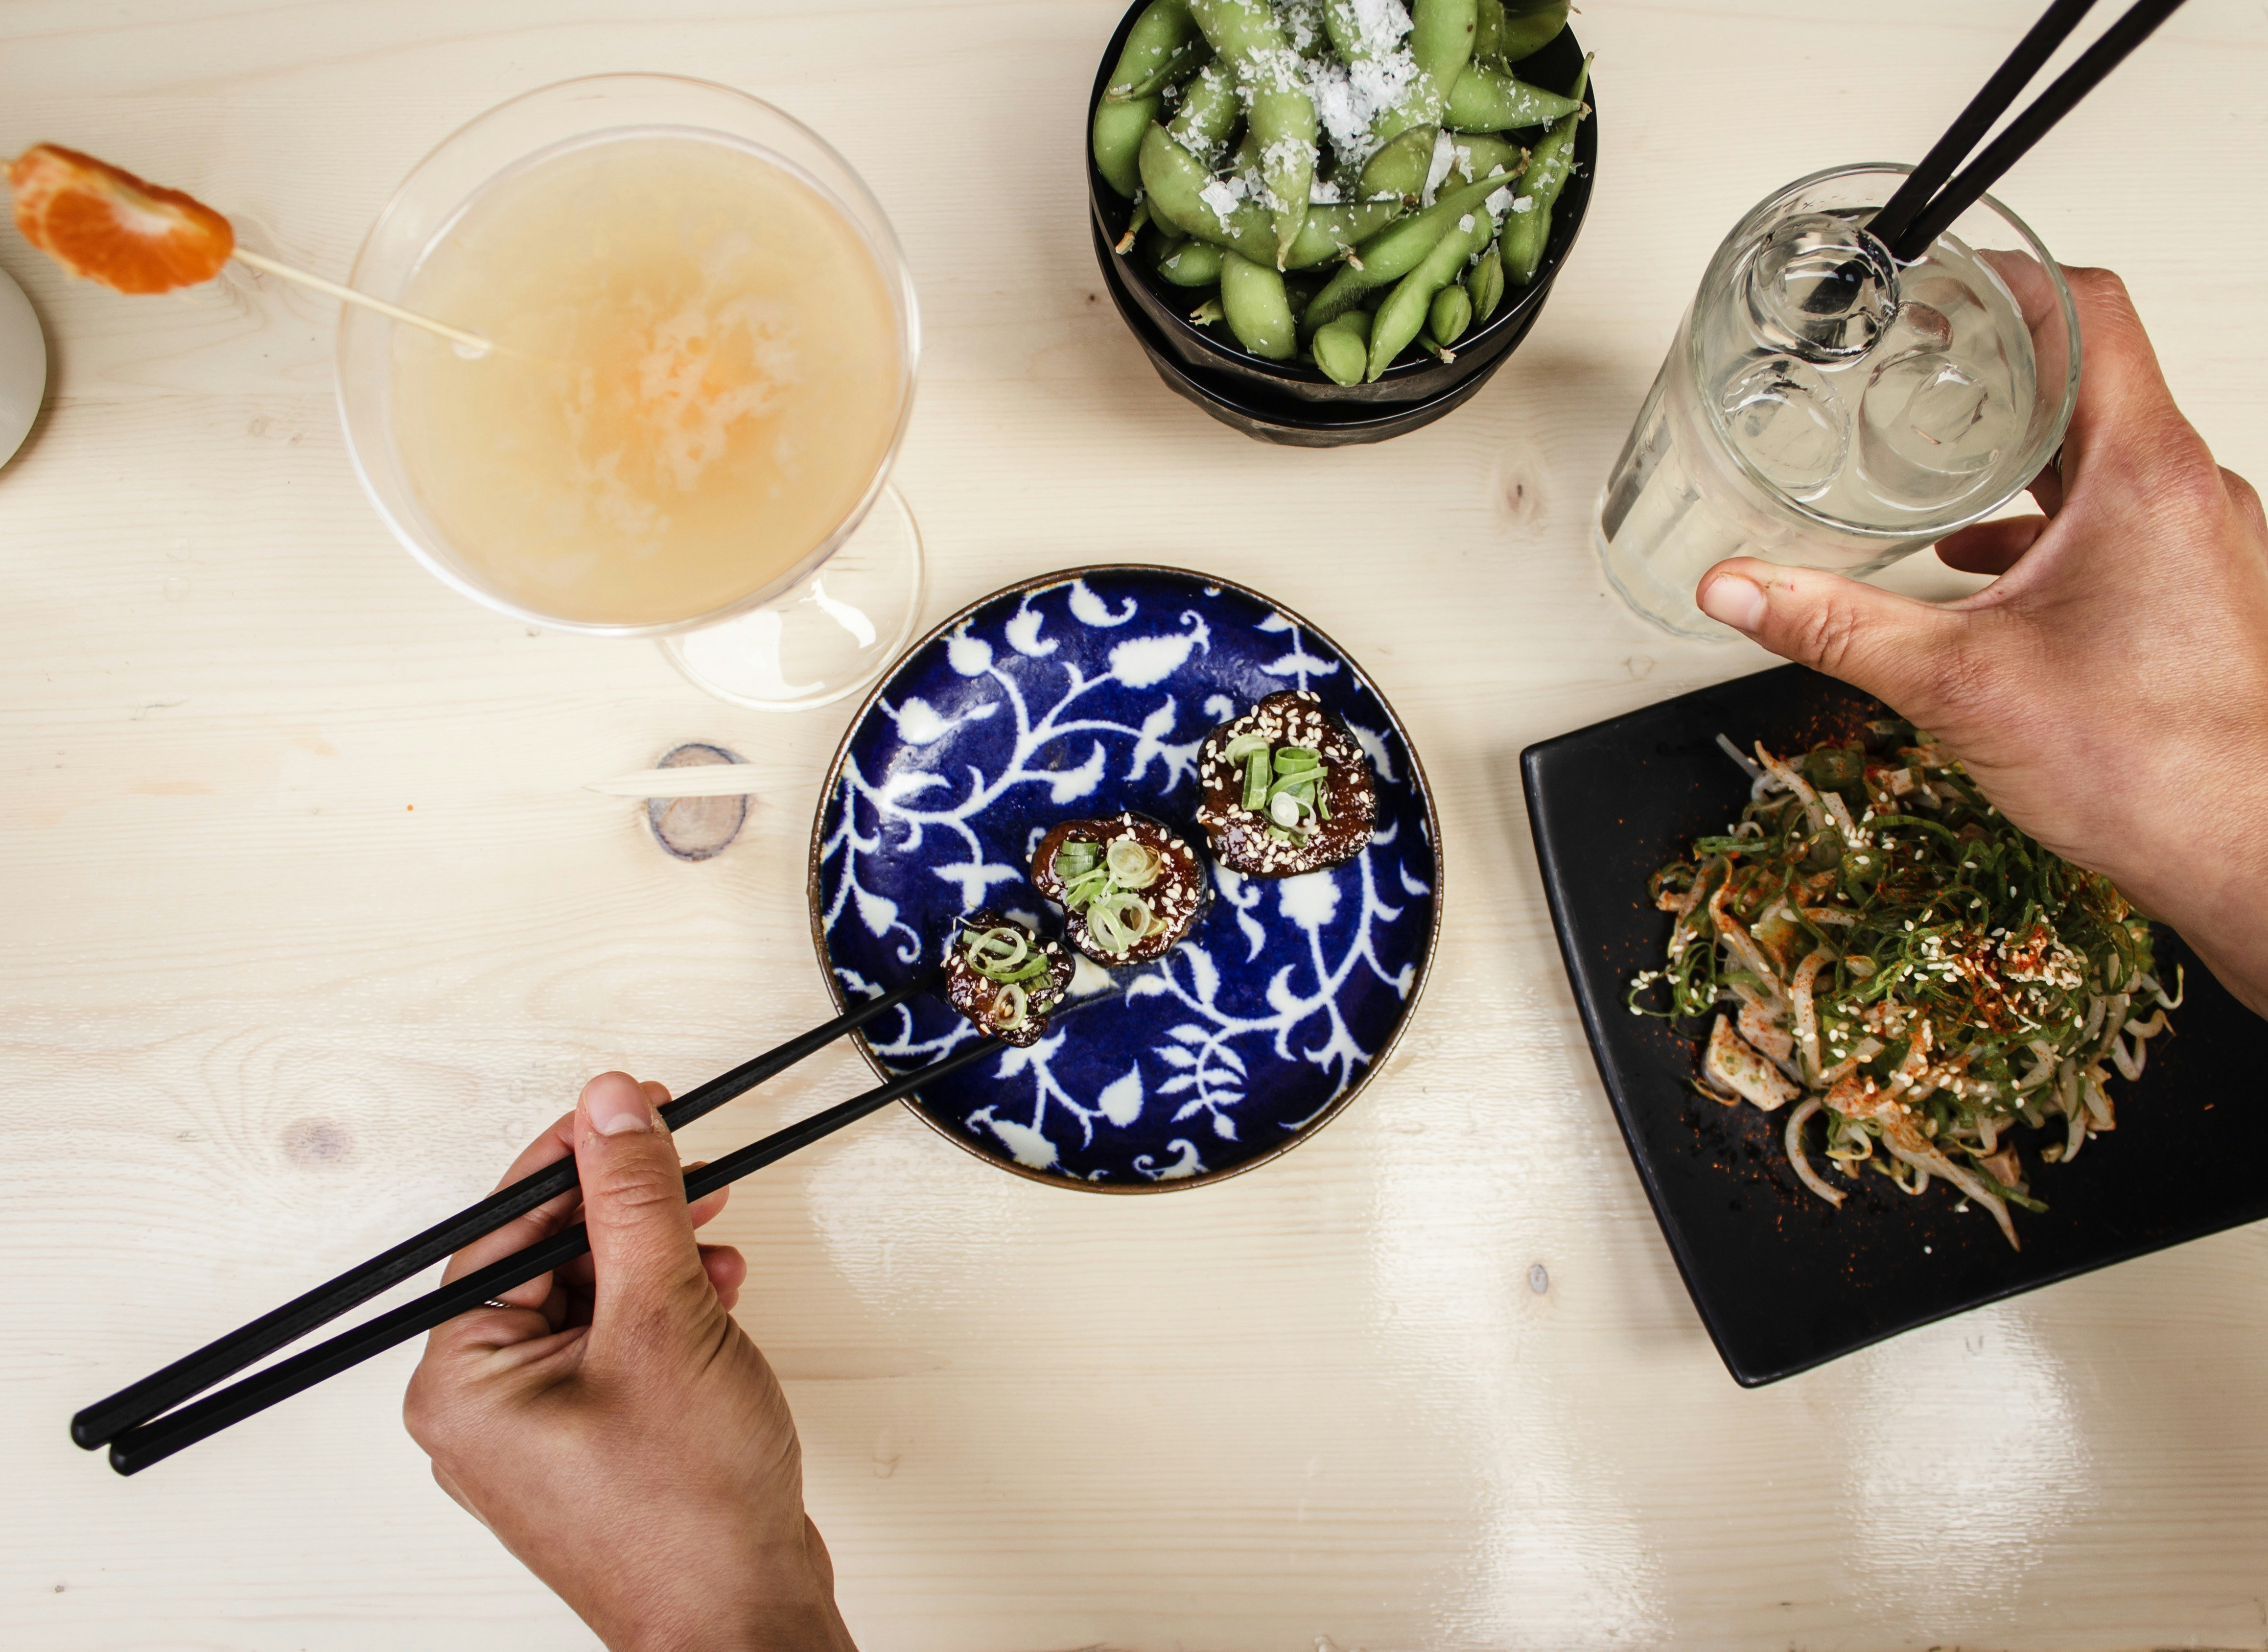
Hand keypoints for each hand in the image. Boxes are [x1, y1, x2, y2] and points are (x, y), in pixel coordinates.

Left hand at [404, 1073, 857, 1651]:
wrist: (743, 1621)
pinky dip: (668, 1312)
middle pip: (553, 1260)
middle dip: (630, 1212)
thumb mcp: (663, 1319)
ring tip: (715, 1242)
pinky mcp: (595, 1444)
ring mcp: (541, 1431)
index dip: (577, 1156)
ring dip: (660, 1259)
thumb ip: (634, 1201)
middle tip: (688, 1166)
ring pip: (594, 1300)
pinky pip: (618, 1346)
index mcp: (463, 1379)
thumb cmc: (687, 1511)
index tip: (633, 1106)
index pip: (508, 1229)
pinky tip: (717, 1296)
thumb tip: (611, 1107)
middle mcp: (485, 1407)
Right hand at [1694, 267, 2267, 1016]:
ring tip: (1935, 469)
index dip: (2007, 276)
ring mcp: (2205, 543)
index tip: (1942, 278)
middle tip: (1916, 363)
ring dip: (2021, 454)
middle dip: (1993, 369)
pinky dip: (2050, 522)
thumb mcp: (1958, 683)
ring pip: (2106, 455)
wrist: (2253, 854)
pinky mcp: (2204, 595)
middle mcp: (2189, 491)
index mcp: (2142, 473)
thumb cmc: (2156, 766)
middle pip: (2091, 377)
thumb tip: (1738, 589)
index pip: (2087, 311)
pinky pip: (2122, 522)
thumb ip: (1834, 626)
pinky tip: (1987, 569)